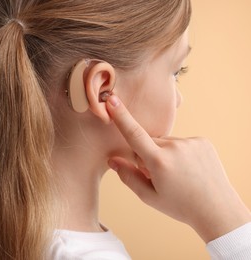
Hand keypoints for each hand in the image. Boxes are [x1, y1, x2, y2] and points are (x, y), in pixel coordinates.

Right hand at [105, 94, 250, 241]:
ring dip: (163, 153)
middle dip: (147, 154)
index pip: (134, 134)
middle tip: (157, 175)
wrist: (217, 209)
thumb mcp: (149, 196)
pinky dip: (179, 152)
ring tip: (176, 173)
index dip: (121, 117)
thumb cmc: (180, 206)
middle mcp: (175, 147)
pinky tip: (187, 168)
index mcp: (160, 162)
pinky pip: (180, 142)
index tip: (112, 100)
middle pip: (148, 142)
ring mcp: (191, 142)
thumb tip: (112, 160)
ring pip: (164, 142)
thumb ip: (128, 176)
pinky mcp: (202, 141)